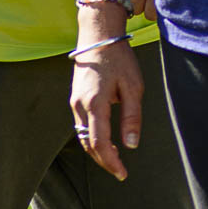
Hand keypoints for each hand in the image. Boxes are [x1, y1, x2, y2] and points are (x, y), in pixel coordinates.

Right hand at [70, 40, 144, 181]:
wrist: (98, 35)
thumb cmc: (118, 58)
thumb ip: (132, 117)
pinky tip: (104, 138)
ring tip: (114, 158)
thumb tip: (131, 145)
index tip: (123, 173)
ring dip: (96, 150)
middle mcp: (79, 105)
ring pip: (82, 135)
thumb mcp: (133, 86)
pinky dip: (91, 136)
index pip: (99, 144)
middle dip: (103, 160)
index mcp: (94, 104)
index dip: (110, 162)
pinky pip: (81, 124)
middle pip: (88, 144)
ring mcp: (74, 101)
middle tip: (120, 170)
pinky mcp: (74, 97)